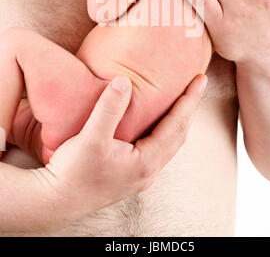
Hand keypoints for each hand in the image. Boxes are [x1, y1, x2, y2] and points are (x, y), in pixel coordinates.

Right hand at [28, 74, 206, 227]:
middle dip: (189, 109)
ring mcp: (140, 176)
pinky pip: (157, 150)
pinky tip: (156, 124)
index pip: (176, 125)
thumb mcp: (90, 137)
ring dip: (178, 121)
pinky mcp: (130, 176)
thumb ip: (109, 108)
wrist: (56, 202)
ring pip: (169, 144)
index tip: (200, 80)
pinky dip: (164, 132)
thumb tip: (124, 81)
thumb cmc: (73, 172)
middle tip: (196, 85)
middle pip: (178, 135)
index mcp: (145, 161)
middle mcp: (149, 171)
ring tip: (182, 101)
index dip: (189, 100)